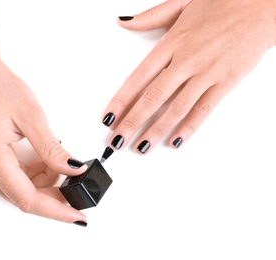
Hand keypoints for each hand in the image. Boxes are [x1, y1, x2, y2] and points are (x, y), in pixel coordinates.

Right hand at [0, 59, 87, 224]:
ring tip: (59, 161)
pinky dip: (33, 173)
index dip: (55, 210)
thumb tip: (73, 171)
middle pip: (23, 196)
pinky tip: (45, 160)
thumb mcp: (32, 117)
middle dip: (53, 193)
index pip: (27, 198)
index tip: (77, 217)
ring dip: (44, 181)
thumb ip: (52, 150)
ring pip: (19, 187)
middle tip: (76, 185)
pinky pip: (13, 177)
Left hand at [102, 0, 275, 153]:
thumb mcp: (181, 3)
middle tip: (118, 140)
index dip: (122, 100)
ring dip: (156, 130)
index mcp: (171, 42)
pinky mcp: (225, 82)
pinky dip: (189, 126)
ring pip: (176, 107)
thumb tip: (124, 23)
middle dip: (132, 122)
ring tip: (142, 147)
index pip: (138, 77)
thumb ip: (150, 17)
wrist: (262, 4)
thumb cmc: (223, 4)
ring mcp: (206, 73)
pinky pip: (204, 109)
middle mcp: (186, 60)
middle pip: (153, 97)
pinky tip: (176, 141)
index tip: (109, 117)